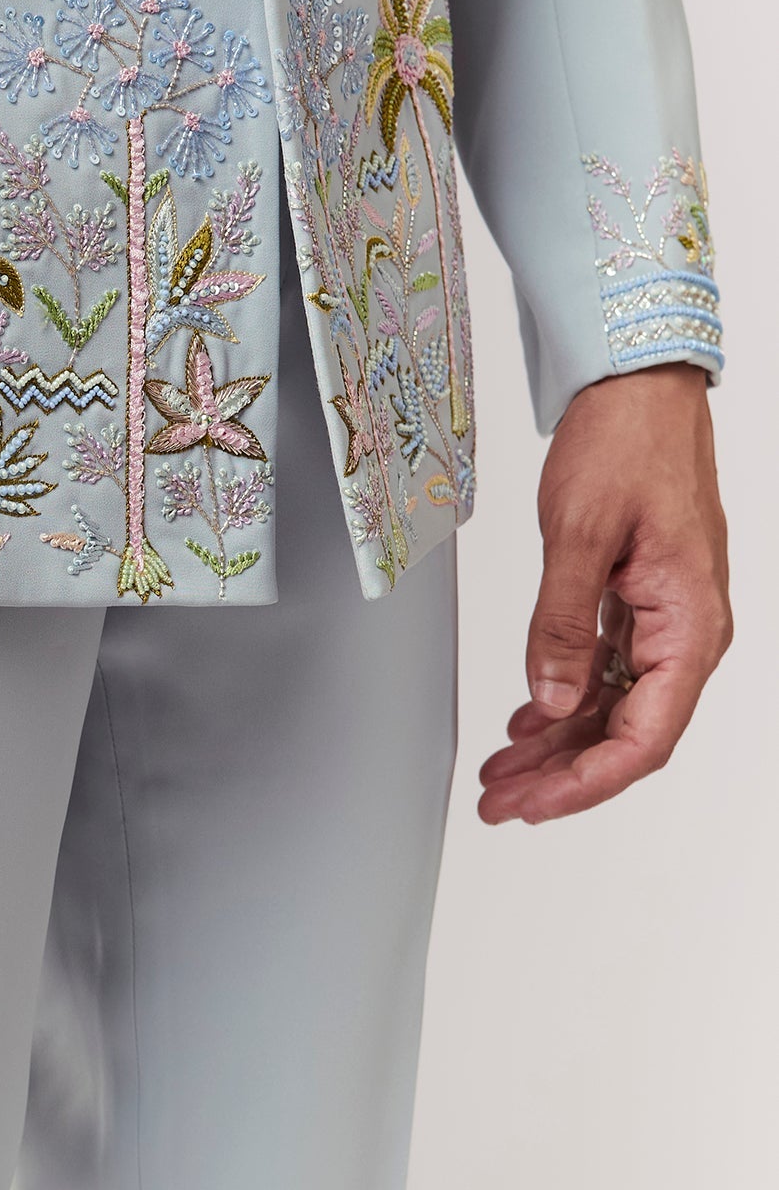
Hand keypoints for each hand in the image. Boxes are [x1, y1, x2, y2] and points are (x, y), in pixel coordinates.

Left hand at [478, 364, 729, 824]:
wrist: (638, 387)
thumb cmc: (626, 442)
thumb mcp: (579, 534)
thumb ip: (563, 625)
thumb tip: (551, 700)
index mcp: (690, 625)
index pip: (645, 737)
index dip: (587, 782)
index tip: (535, 802)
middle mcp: (686, 631)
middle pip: (627, 733)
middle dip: (561, 775)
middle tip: (500, 801)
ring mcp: (663, 618)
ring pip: (612, 706)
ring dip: (557, 744)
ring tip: (501, 771)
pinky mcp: (639, 601)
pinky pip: (605, 670)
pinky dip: (564, 699)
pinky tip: (526, 722)